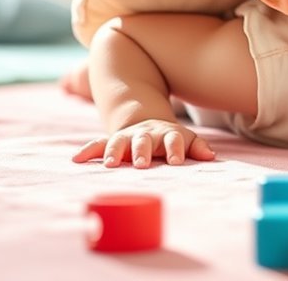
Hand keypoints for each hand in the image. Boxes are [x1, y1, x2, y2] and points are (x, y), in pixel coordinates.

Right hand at [72, 119, 215, 168]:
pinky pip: (98, 144)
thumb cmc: (170, 139)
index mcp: (165, 135)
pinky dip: (88, 151)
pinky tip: (77, 159)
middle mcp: (145, 135)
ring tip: (110, 164)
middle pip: (143, 140)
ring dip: (113, 152)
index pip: (173, 140)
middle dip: (142, 151)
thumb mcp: (185, 140)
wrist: (147, 124)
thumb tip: (210, 156)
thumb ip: (197, 147)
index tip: (175, 162)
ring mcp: (127, 137)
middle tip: (141, 164)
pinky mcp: (112, 142)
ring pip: (119, 142)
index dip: (175, 150)